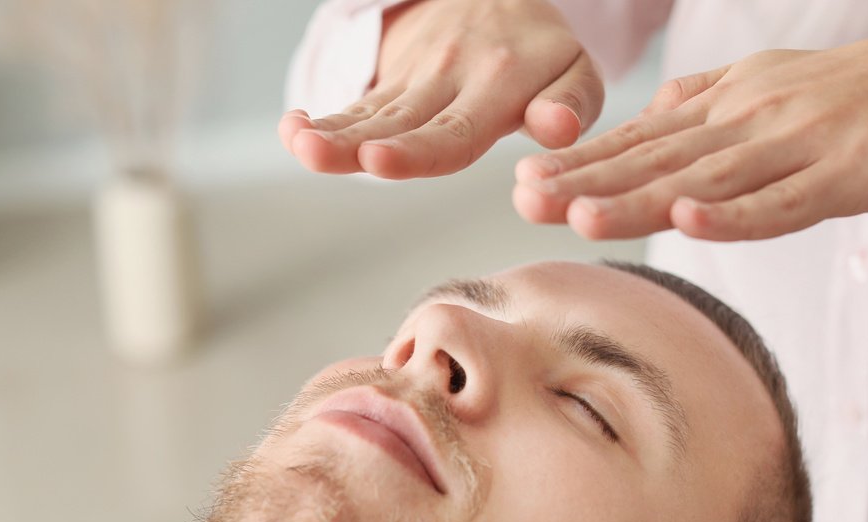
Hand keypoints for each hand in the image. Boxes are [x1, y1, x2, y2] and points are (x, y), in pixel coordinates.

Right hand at [279, 0, 604, 178]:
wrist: (501, 1)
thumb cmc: (542, 54)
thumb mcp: (576, 73)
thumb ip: (571, 106)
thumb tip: (555, 131)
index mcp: (497, 85)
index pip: (454, 131)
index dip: (414, 151)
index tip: (378, 160)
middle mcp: (447, 81)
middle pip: (398, 126)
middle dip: (354, 144)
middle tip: (316, 154)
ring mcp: (413, 82)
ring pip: (367, 118)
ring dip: (327, 134)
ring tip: (294, 143)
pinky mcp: (390, 84)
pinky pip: (354, 106)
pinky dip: (322, 119)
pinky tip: (291, 130)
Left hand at [513, 33, 867, 240]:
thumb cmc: (846, 94)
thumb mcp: (762, 84)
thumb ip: (701, 103)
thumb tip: (644, 119)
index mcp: (723, 106)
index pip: (638, 142)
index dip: (580, 165)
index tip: (524, 184)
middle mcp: (746, 122)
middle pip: (655, 161)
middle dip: (586, 184)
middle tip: (527, 203)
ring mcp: (791, 148)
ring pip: (703, 180)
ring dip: (641, 200)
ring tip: (581, 217)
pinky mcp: (839, 176)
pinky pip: (780, 202)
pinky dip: (734, 214)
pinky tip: (689, 221)